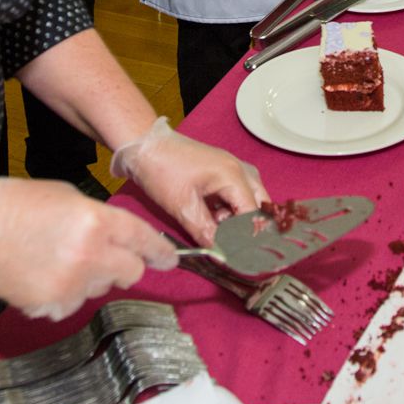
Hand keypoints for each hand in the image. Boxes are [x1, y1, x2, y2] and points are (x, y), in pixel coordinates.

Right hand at [0, 177, 175, 318]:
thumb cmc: (16, 205)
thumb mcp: (68, 197)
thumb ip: (99, 220)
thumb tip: (117, 239)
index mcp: (98, 221)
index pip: (143, 240)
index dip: (159, 251)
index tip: (168, 259)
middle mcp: (92, 256)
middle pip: (130, 272)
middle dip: (125, 266)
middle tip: (105, 257)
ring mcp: (72, 285)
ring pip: (99, 288)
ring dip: (90, 278)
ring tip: (56, 259)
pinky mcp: (53, 306)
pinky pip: (72, 304)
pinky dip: (64, 294)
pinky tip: (42, 275)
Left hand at [110, 117, 267, 246]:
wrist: (145, 146)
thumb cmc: (162, 170)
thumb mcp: (183, 207)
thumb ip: (206, 232)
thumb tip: (222, 255)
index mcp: (234, 176)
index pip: (253, 216)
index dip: (248, 239)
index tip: (238, 257)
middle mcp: (241, 170)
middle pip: (259, 207)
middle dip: (247, 228)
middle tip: (229, 243)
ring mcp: (234, 168)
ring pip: (249, 201)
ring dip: (237, 219)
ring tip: (216, 227)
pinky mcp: (224, 171)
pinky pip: (238, 194)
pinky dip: (230, 210)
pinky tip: (214, 219)